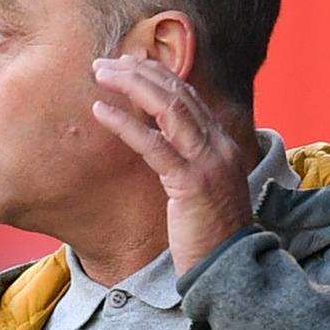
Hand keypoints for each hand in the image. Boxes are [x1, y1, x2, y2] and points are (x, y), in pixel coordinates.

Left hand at [91, 54, 252, 275]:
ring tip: (100, 74)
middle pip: (177, 93)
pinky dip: (125, 123)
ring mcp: (208, 162)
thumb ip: (185, 162)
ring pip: (168, 108)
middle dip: (139, 71)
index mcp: (221, 144)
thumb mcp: (199, 189)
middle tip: (104, 62)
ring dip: (131, 85)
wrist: (229, 267)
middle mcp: (218, 145)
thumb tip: (157, 146)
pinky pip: (154, 144)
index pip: (187, 96)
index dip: (155, 75)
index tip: (125, 64)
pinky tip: (101, 110)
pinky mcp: (191, 183)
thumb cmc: (208, 234)